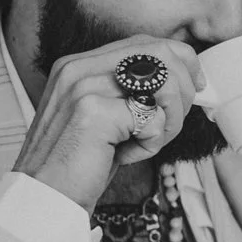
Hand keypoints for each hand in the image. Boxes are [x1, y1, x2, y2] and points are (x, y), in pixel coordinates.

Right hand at [13, 37, 205, 210]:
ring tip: (147, 142)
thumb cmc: (77, 164)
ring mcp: (83, 87)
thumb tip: (181, 81)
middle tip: (173, 122)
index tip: (195, 85)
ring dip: (169, 120)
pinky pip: (153, 119)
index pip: (144, 43)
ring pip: (164, 83)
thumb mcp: (101, 116)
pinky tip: (127, 156)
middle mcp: (78, 68)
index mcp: (78, 64)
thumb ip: (127, 91)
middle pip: (161, 53)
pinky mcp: (94, 113)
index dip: (179, 60)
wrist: (45, 199)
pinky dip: (151, 144)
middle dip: (183, 89)